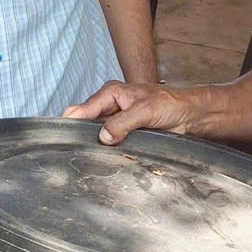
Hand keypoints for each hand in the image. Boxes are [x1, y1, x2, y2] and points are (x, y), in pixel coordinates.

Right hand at [62, 80, 198, 144]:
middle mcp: (111, 106)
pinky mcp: (125, 134)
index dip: (72, 121)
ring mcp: (117, 121)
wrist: (190, 115)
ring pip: (98, 134)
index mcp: (111, 93)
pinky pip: (110, 142)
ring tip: (85, 157)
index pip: (84, 108)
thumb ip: (122, 123)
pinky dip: (106, 149)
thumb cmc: (171, 104)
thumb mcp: (144, 111)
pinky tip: (102, 158)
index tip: (61, 136)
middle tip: (73, 151)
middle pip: (87, 122)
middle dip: (81, 134)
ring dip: (95, 144)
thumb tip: (103, 136)